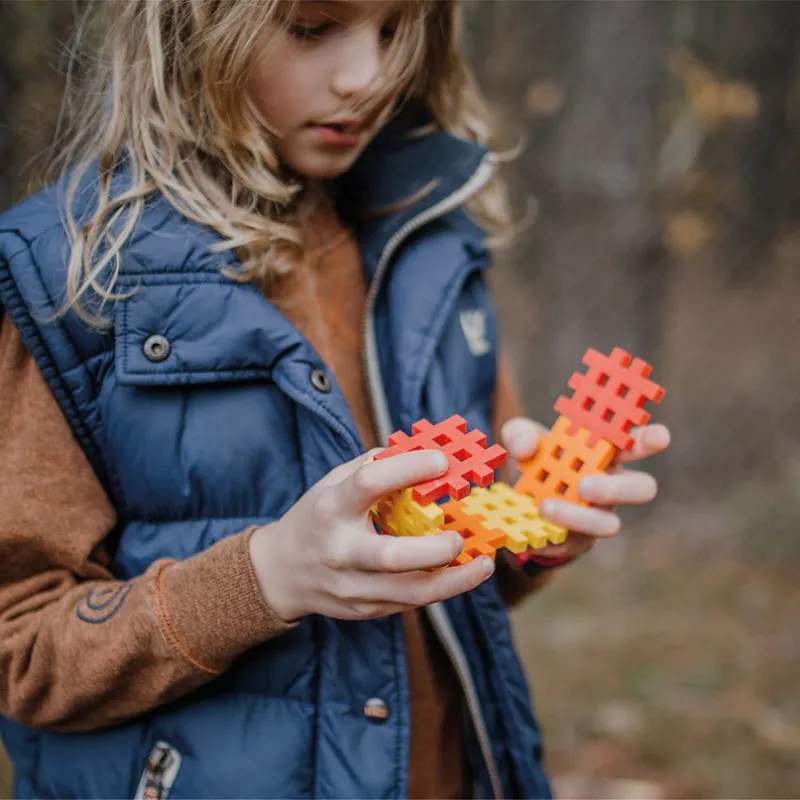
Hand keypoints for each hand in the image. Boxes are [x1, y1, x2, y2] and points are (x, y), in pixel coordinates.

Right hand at [249, 449, 495, 622]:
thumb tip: (424, 451)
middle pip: (391, 556)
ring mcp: (351, 586)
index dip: (409, 468)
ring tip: (483, 563)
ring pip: (410, 592)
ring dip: (455, 580)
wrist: (280, 572)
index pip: (369, 484)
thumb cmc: (317, 518)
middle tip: (461, 535)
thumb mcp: (334, 483)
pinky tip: (462, 574)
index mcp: (331, 508)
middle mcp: (340, 550)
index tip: (442, 460)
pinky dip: (441, 588)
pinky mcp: (364, 609)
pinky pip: (409, 602)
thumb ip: (375, 467)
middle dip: (435, 549)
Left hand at [500, 417, 670, 560]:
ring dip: (577, 517)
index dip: (651, 439)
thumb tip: (527, 446)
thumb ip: (520, 434)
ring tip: (545, 507)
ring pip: (608, 524)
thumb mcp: (519, 440)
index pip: (638, 444)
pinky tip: (529, 530)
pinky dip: (548, 534)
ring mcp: (597, 515)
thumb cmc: (532, 460)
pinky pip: (572, 543)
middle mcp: (611, 485)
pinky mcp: (578, 541)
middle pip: (641, 488)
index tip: (658, 436)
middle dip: (617, 487)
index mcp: (605, 452)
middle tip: (585, 485)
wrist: (514, 501)